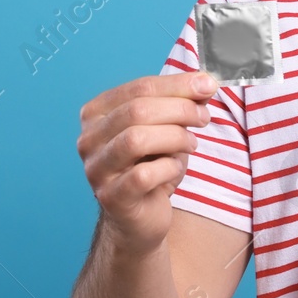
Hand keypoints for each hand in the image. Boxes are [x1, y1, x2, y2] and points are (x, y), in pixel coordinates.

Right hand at [77, 71, 217, 253]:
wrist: (141, 216)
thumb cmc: (152, 166)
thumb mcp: (167, 129)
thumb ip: (182, 103)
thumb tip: (205, 82)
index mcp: (97, 113)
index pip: (139, 87)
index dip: (178, 85)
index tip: (208, 85)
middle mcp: (89, 139)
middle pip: (137, 111)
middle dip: (180, 110)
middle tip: (203, 118)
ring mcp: (97, 169)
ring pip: (135, 140)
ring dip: (174, 138)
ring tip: (191, 144)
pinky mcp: (111, 197)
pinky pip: (143, 175)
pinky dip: (168, 168)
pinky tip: (175, 169)